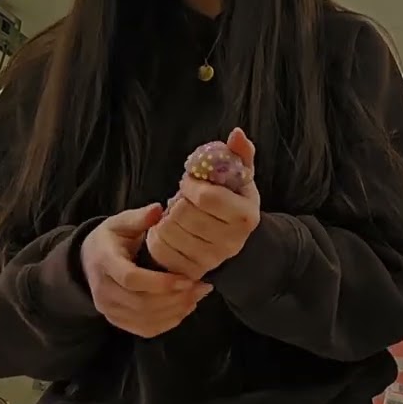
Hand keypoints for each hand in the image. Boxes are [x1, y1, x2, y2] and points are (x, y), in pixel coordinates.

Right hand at [80, 203, 210, 337]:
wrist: (89, 261)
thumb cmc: (111, 239)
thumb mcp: (120, 223)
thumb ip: (139, 218)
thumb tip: (158, 209)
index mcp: (105, 263)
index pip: (132, 279)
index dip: (161, 283)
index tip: (187, 278)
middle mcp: (104, 291)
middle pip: (142, 303)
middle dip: (176, 298)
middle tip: (202, 286)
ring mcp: (109, 309)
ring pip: (146, 319)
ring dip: (177, 310)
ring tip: (198, 294)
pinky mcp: (118, 321)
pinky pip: (146, 329)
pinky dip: (169, 322)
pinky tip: (186, 307)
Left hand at [147, 129, 260, 279]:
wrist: (234, 239)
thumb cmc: (233, 200)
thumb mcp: (241, 176)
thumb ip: (240, 153)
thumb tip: (236, 133)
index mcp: (245, 217)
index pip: (205, 197)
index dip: (190, 184)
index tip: (189, 181)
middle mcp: (231, 242)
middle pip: (185, 214)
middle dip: (178, 200)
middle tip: (182, 198)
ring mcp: (212, 260)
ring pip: (170, 231)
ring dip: (166, 217)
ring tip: (176, 214)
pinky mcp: (191, 270)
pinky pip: (160, 249)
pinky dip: (157, 235)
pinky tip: (167, 229)